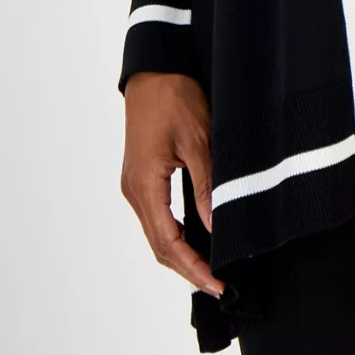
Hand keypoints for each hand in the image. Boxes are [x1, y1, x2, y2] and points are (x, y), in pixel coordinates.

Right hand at [120, 71, 224, 297]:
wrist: (155, 68)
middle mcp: (134, 190)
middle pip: (159, 245)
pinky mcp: (142, 176)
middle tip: (220, 285)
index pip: (168, 243)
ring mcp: (135, 184)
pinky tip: (197, 238)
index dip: (193, 267)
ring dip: (182, 254)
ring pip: (157, 233)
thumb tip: (215, 229)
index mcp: (144, 186)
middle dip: (189, 269)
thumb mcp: (199, 141)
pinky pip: (157, 216)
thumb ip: (207, 187)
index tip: (219, 283)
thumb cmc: (175, 97)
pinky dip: (176, 234)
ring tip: (211, 269)